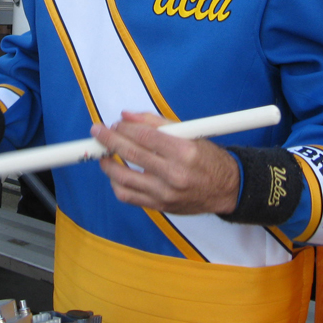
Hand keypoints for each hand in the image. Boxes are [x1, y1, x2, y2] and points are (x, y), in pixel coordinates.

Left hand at [91, 112, 239, 214]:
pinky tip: (115, 172)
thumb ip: (155, 122)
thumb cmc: (207, 157)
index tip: (114, 123)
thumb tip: (126, 115)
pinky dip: (117, 184)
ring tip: (102, 153)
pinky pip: (129, 197)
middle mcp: (174, 174)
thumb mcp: (189, 133)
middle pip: (132, 155)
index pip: (146, 136)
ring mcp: (166, 194)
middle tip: (97, 132)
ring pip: (125, 179)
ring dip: (108, 164)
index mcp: (184, 151)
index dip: (125, 128)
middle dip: (109, 141)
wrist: (226, 189)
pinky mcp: (160, 207)